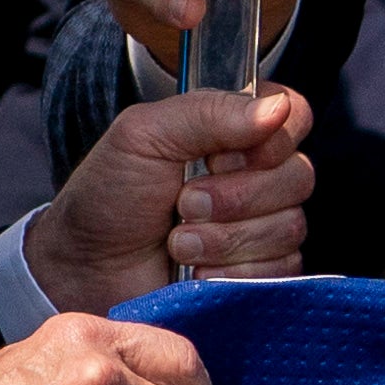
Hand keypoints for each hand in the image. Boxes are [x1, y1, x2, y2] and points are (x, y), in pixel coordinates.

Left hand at [36, 84, 317, 316]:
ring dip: (224, 238)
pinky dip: (229, 273)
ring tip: (177, 241)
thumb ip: (208, 112)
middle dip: (234, 196)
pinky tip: (195, 271)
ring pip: (289, 228)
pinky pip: (279, 272)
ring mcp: (264, 227)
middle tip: (183, 203)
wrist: (86, 269)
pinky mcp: (262, 276)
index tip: (217, 156)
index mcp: (236, 130)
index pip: (294, 115)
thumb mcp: (144, 135)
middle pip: (299, 177)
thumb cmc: (109, 196)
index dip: (266, 140)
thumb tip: (277, 109)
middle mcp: (258, 175)